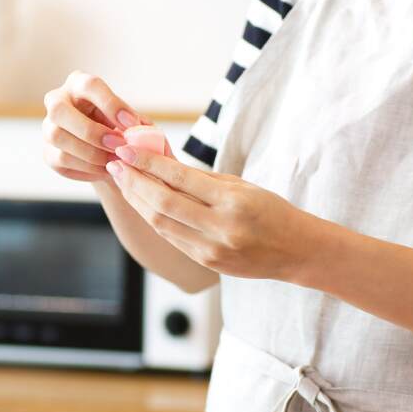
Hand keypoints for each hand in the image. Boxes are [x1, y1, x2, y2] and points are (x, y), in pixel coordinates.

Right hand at [41, 71, 145, 182]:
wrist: (107, 148)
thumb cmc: (119, 126)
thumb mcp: (130, 119)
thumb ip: (136, 123)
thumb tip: (141, 133)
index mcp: (79, 84)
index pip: (88, 85)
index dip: (111, 104)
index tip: (132, 123)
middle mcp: (57, 101)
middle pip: (58, 110)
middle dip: (91, 131)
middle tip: (119, 145)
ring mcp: (48, 128)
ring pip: (57, 137)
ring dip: (90, 153)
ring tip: (116, 161)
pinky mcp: (48, 152)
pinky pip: (61, 160)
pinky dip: (86, 168)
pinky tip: (105, 170)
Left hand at [106, 145, 315, 281]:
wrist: (296, 251)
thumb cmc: (271, 210)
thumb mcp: (242, 186)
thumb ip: (201, 179)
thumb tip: (161, 163)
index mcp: (233, 202)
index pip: (179, 179)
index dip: (147, 163)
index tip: (126, 148)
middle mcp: (220, 228)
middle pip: (162, 203)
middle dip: (133, 181)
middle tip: (115, 163)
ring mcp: (211, 250)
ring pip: (161, 223)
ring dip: (137, 200)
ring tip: (123, 180)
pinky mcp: (206, 263)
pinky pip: (171, 238)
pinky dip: (153, 218)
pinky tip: (142, 203)